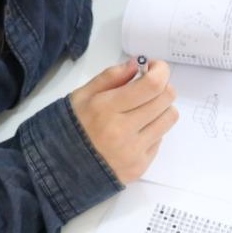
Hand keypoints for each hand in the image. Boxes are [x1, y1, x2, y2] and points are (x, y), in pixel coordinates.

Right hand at [70, 59, 177, 184]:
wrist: (62, 167)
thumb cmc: (72, 125)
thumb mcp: (82, 95)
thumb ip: (111, 77)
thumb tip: (136, 65)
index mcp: (107, 108)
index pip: (152, 85)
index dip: (161, 70)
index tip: (154, 66)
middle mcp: (123, 130)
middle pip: (166, 99)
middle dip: (162, 86)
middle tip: (149, 87)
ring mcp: (134, 151)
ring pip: (169, 118)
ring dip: (162, 107)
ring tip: (144, 109)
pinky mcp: (140, 166)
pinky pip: (160, 139)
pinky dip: (153, 130)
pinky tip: (135, 131)